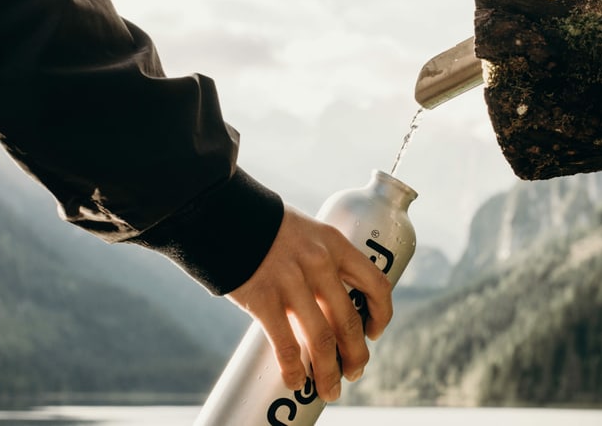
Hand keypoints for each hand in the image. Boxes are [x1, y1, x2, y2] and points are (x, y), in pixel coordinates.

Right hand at [225, 204, 392, 401]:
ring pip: (322, 339)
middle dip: (356, 355)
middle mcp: (319, 263)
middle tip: (354, 372)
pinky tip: (295, 382)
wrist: (221, 212)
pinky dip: (293, 370)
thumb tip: (328, 302)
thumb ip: (319, 260)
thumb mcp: (305, 232)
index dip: (381, 314)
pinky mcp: (262, 298)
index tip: (374, 332)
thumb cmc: (264, 226)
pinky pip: (285, 344)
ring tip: (330, 389)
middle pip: (349, 321)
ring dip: (329, 372)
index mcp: (335, 244)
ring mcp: (291, 282)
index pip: (375, 283)